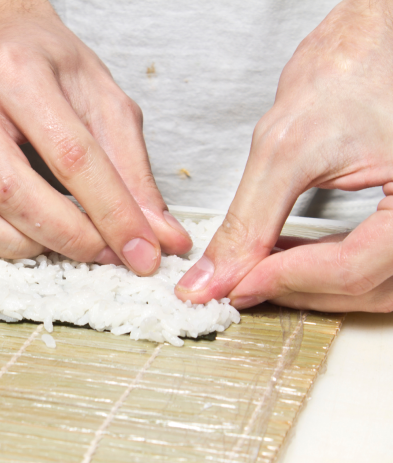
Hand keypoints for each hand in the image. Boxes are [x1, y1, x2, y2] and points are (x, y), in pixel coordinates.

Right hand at [0, 0, 191, 274]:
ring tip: (44, 241)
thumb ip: (133, 172)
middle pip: (9, 191)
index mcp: (17, 72)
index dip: (112, 215)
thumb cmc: (45, 69)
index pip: (71, 156)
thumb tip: (161, 238)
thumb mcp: (103, 101)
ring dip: (8, 244)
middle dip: (64, 238)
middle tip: (96, 252)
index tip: (141, 254)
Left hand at [175, 0, 392, 311]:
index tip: (233, 284)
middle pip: (365, 289)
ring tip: (259, 269)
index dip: (286, 282)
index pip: (354, 268)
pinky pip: (371, 267)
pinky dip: (325, 270)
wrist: (365, 51)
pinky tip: (285, 256)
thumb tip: (213, 279)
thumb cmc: (345, 77)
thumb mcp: (285, 151)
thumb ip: (247, 223)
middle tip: (240, 283)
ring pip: (370, 288)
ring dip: (310, 287)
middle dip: (296, 290)